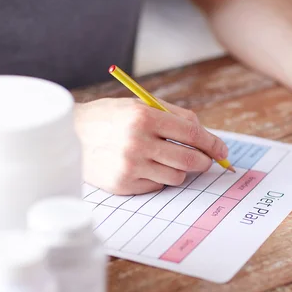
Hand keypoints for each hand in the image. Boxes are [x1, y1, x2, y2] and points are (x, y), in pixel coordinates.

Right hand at [74, 98, 228, 194]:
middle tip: (204, 161)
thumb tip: (205, 136)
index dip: (212, 143)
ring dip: (178, 169)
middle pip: (189, 158)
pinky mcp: (123, 184)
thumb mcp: (138, 105)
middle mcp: (137, 142)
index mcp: (143, 116)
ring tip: (162, 159)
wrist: (69, 136)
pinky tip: (142, 167)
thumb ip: (173, 116)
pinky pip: (157, 186)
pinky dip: (157, 178)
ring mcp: (129, 166)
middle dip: (203, 161)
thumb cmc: (109, 119)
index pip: (191, 132)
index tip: (222, 151)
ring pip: (176, 176)